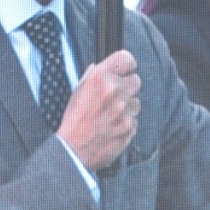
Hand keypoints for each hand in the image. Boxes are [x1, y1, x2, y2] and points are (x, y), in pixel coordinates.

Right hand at [59, 49, 139, 170]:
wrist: (73, 151)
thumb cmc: (74, 121)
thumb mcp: (78, 90)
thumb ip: (94, 76)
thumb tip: (105, 67)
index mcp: (100, 77)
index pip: (127, 59)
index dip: (127, 66)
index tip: (125, 71)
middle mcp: (115, 91)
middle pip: (136, 80)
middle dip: (127, 87)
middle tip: (115, 97)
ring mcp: (124, 110)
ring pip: (137, 101)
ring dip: (127, 107)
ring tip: (110, 116)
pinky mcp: (130, 127)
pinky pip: (135, 120)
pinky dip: (127, 123)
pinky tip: (112, 127)